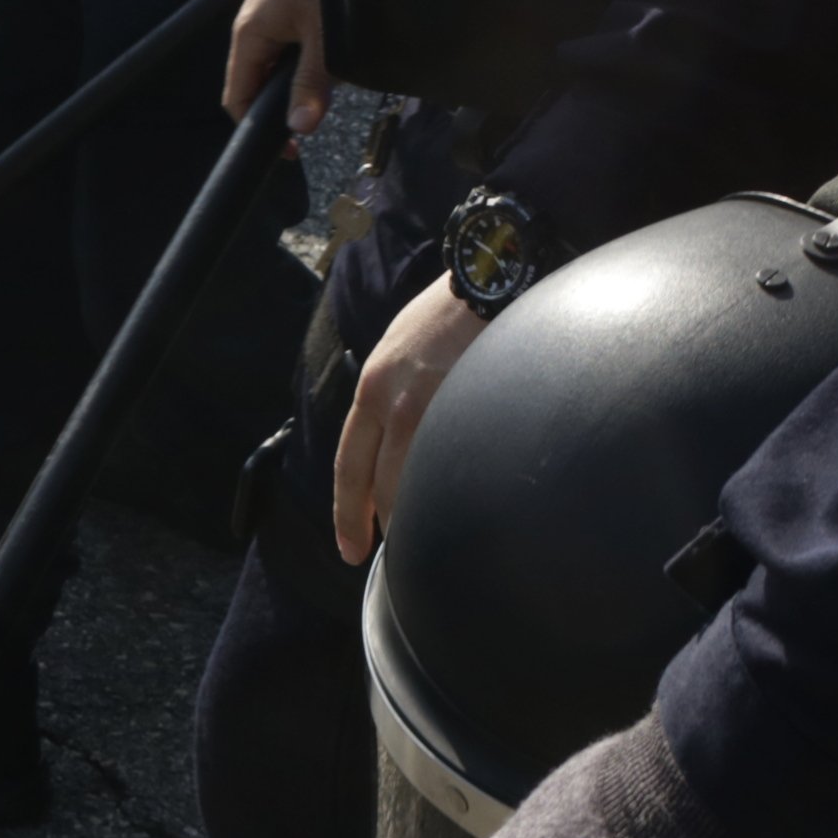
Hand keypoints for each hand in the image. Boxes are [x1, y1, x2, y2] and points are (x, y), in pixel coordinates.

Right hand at [223, 0, 331, 131]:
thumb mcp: (322, 36)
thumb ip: (310, 83)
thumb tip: (298, 129)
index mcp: (248, 36)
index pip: (236, 97)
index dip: (256, 127)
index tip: (291, 150)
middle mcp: (251, 27)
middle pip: (255, 80)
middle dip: (280, 103)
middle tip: (316, 116)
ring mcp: (267, 13)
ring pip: (273, 61)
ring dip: (295, 78)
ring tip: (327, 87)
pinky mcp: (285, 1)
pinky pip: (285, 41)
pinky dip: (303, 56)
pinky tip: (329, 54)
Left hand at [333, 285, 490, 562]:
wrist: (488, 277)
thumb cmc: (450, 313)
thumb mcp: (400, 351)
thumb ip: (393, 395)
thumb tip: (397, 442)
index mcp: (372, 389)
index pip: (351, 466)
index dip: (349, 513)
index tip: (352, 548)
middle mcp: (394, 403)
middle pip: (383, 486)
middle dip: (390, 526)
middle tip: (400, 561)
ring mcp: (436, 408)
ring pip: (421, 485)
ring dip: (427, 518)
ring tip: (441, 543)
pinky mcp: (475, 409)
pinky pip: (463, 468)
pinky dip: (464, 494)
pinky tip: (477, 512)